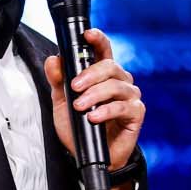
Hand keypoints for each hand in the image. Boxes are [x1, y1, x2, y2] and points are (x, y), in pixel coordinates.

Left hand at [44, 28, 143, 189]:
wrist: (88, 155)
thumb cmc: (78, 126)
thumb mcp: (61, 102)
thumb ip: (57, 81)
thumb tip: (54, 60)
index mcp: (102, 75)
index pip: (103, 50)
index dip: (98, 39)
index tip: (87, 34)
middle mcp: (119, 81)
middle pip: (111, 66)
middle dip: (90, 74)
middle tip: (74, 87)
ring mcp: (130, 97)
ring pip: (117, 85)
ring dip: (95, 95)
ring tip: (80, 107)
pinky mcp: (136, 114)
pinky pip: (124, 106)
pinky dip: (107, 111)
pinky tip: (94, 118)